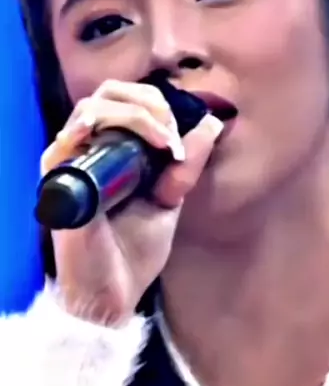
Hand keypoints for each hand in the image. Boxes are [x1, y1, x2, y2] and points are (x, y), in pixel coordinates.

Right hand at [40, 79, 222, 324]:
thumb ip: (185, 165)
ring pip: (93, 107)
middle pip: (108, 92)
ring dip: (136, 115)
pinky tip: (133, 141)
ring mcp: (69, 162)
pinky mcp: (59, 178)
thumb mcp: (169, 200)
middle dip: (148, 102)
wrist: (115, 293)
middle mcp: (85, 150)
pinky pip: (74, 136)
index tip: (182, 135)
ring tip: (163, 141)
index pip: (125, 99)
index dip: (157, 104)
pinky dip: (107, 127)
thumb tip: (211, 123)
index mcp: (108, 150)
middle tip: (171, 132)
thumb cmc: (134, 251)